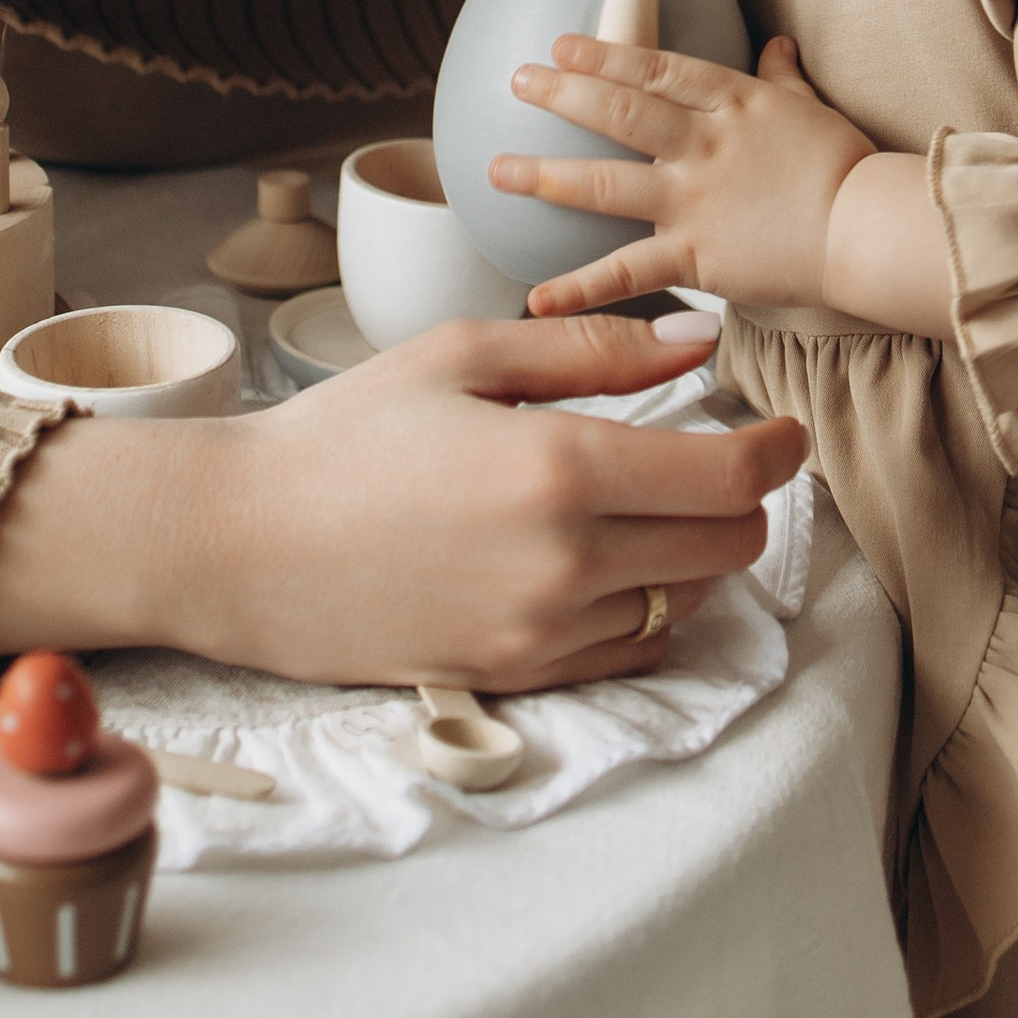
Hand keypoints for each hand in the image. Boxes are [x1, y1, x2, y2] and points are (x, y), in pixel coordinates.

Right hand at [0, 309, 807, 696]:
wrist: (240, 545)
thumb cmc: (345, 433)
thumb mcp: (463, 354)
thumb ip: (595, 349)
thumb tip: (697, 340)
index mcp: (561, 470)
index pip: (732, 478)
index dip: (776, 449)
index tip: (777, 427)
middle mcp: (568, 565)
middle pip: (730, 547)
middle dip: (742, 498)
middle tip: (712, 457)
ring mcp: (544, 633)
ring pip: (687, 601)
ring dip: (692, 552)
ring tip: (646, 503)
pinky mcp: (518, 676)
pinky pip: (629, 648)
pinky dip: (642, 603)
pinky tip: (600, 557)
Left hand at [500, 33, 877, 315]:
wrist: (867, 230)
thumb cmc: (848, 167)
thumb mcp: (811, 106)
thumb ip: (782, 75)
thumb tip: (777, 42)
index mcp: (732, 102)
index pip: (656, 69)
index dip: (605, 55)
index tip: (563, 44)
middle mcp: (703, 144)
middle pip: (618, 112)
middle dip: (560, 94)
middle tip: (517, 81)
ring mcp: (693, 200)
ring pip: (605, 182)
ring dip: (545, 176)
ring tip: (496, 171)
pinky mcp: (695, 256)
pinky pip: (627, 271)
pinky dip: (579, 287)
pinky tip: (534, 296)